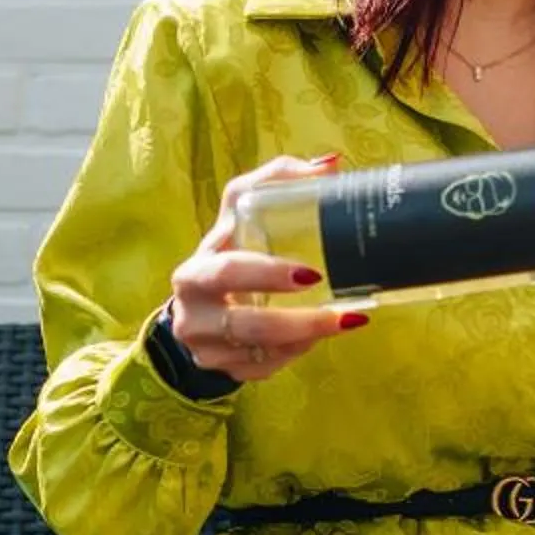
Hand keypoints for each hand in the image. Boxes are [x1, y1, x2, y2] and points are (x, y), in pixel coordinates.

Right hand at [164, 153, 368, 383]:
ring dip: (305, 339)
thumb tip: (330, 165)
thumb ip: (277, 180)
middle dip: (297, 321)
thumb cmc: (231, 250)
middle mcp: (193, 313)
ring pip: (261, 353)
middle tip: (340, 312)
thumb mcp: (240, 211)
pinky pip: (265, 368)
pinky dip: (295, 354)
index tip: (310, 273)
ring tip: (342, 322)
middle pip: (245, 325)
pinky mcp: (222, 369)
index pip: (226, 271)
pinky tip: (316, 337)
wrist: (200, 302)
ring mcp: (206, 348)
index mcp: (196, 271)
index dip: (266, 274)